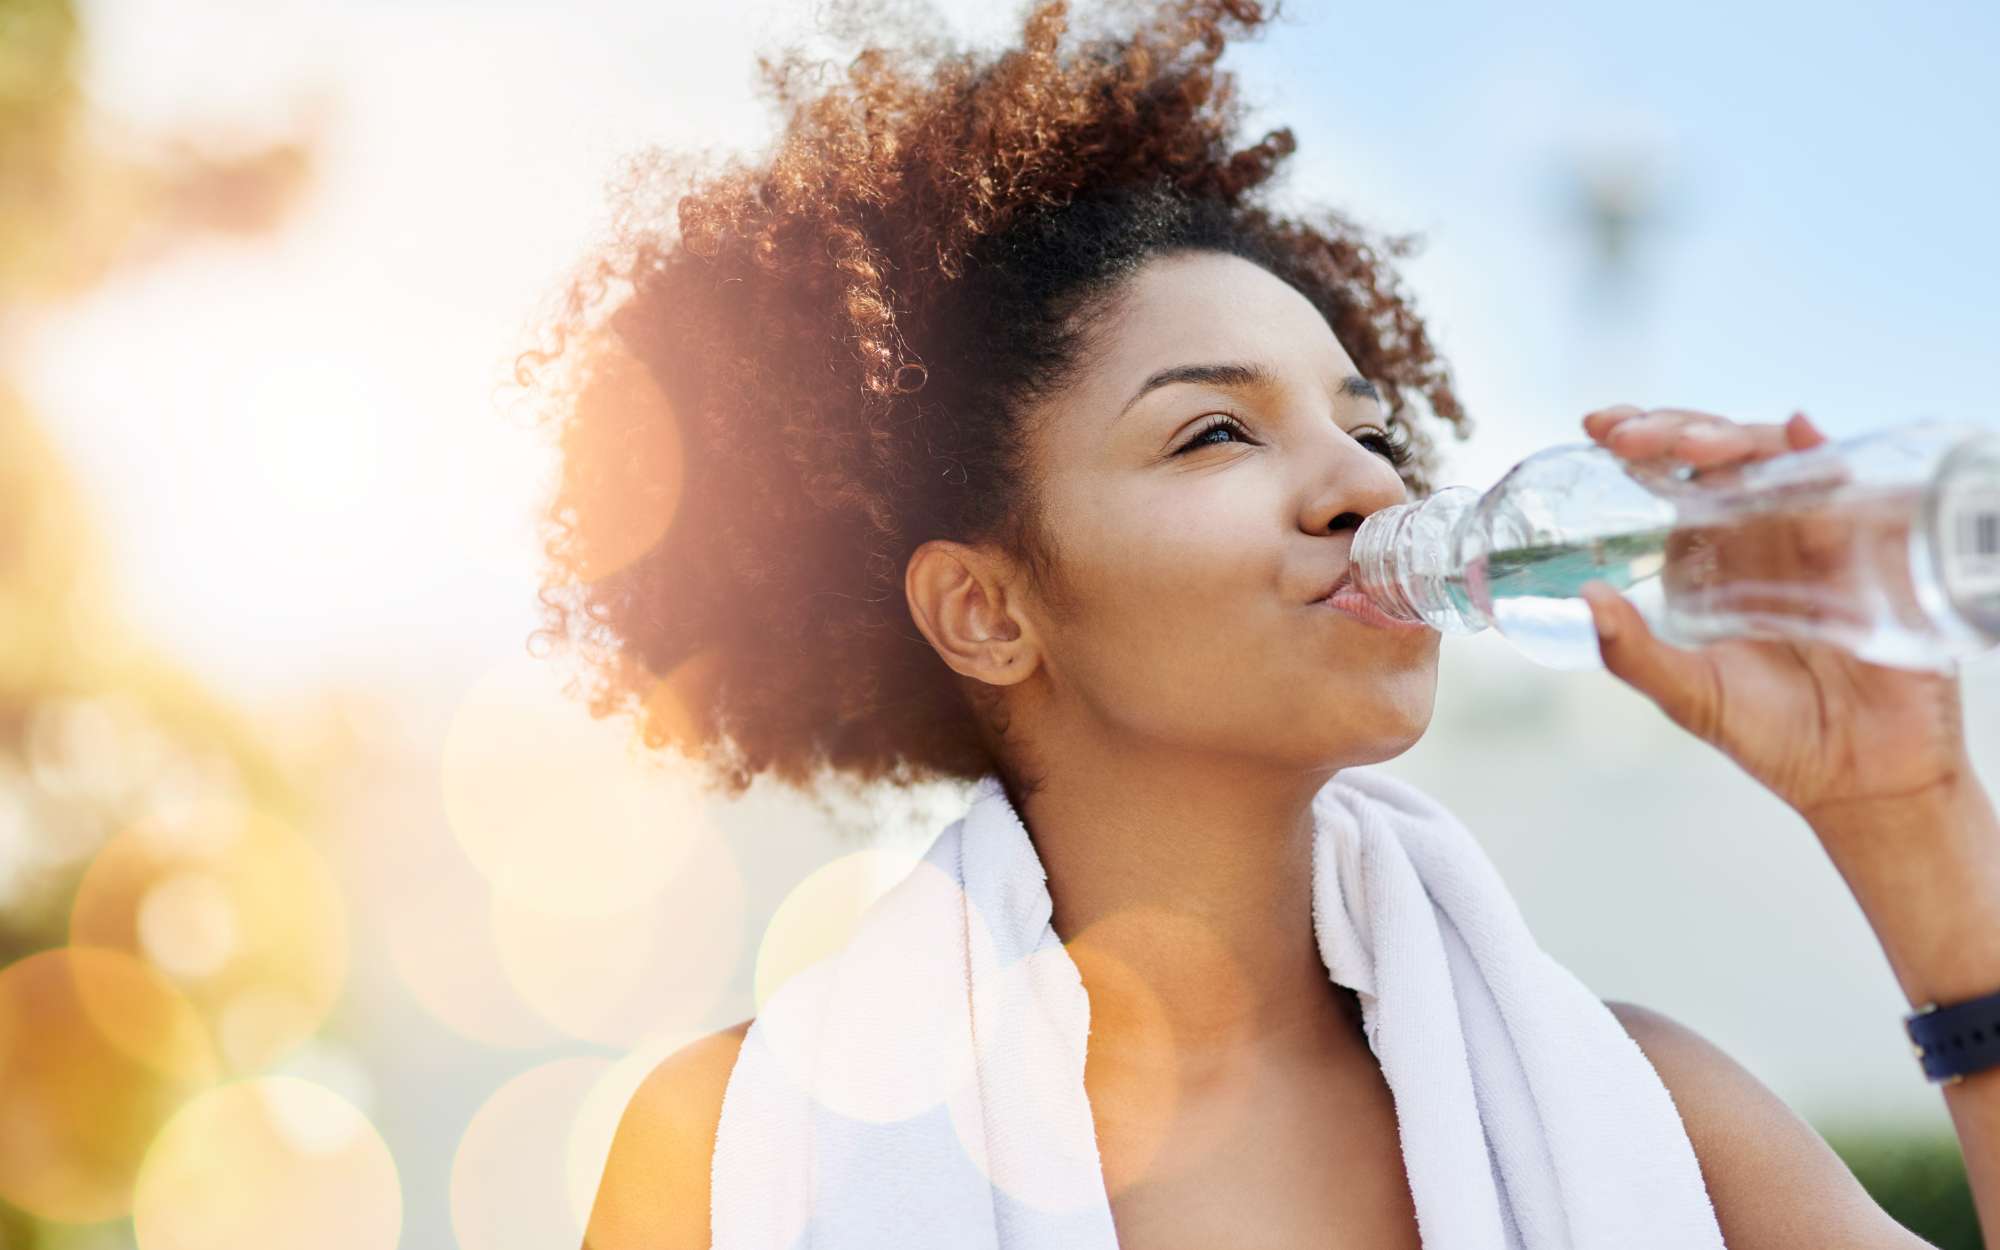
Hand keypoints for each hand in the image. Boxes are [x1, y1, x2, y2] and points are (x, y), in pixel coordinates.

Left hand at [1576, 405, 1974, 830]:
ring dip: (1734, 439)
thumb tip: (1584, 598)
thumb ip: (1633, 653)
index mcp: (1712, 556)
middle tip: (1632, 436)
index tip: (1599, 427)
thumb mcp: (1689, 695)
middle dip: (1675, 429)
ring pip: (1776, 456)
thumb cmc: (1774, 735)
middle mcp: (1761, 534)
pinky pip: (1849, 485)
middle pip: (1720, 453)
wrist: (1863, 777)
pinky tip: (1798, 434)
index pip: (1673, 479)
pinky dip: (1821, 453)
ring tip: (1693, 448)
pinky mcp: (1869, 548)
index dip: (1641, 442)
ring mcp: (1817, 534)